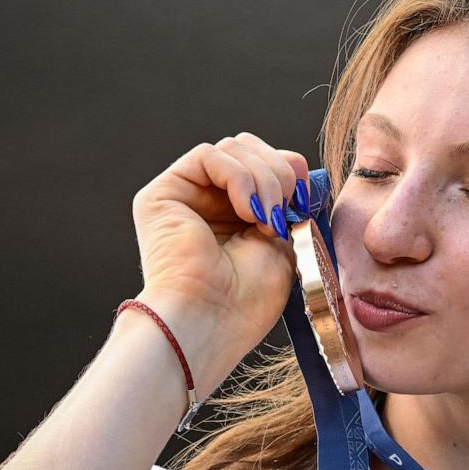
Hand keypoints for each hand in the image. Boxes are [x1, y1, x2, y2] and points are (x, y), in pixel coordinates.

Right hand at [131, 133, 308, 348]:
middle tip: (285, 212)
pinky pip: (208, 155)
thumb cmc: (248, 299)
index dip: (290, 169)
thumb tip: (299, 165)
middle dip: (279, 172)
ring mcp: (185, 195)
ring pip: (233, 148)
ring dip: (263, 179)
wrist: (213, 322)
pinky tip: (247, 212)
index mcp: (236, 213)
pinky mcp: (163, 194)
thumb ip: (287, 200)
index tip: (305, 198)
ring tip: (266, 220)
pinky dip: (239, 178)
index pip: (265, 161)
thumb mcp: (284, 240)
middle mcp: (208, 201)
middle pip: (249, 147)